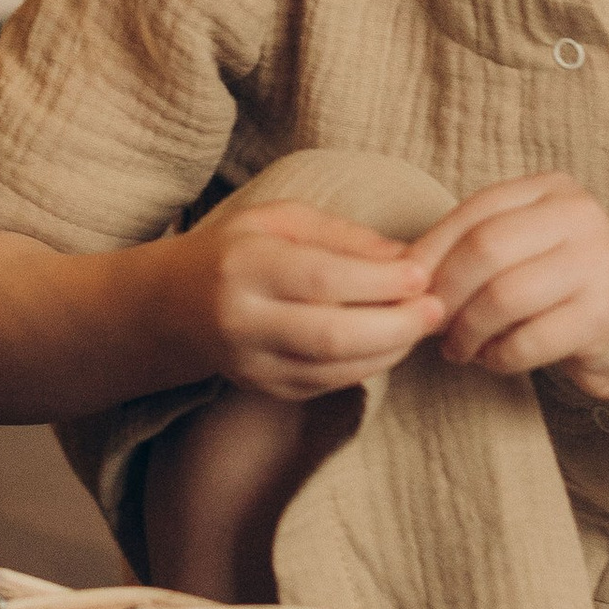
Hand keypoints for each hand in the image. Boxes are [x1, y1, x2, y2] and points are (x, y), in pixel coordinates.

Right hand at [166, 194, 447, 402]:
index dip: (379, 280)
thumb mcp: (280, 220)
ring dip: (389, 350)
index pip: (322, 280)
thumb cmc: (237, 250)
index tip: (420, 273)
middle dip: (395, 325)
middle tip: (436, 309)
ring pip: (334, 368)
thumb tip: (403, 256)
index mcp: (245, 267)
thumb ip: (342, 235)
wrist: (173, 306)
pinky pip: (328, 385)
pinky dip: (368, 367)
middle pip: (332, 335)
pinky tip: (390, 344)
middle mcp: (243, 321)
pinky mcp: (266, 389)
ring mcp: (252, 363)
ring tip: (420, 325)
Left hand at [410, 175, 608, 395]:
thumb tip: (397, 270)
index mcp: (553, 189)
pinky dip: (498, 357)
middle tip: (431, 327)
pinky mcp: (605, 315)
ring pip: (502, 297)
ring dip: (468, 332)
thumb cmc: (561, 293)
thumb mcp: (522, 253)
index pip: (474, 212)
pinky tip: (494, 360)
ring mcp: (598, 263)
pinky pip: (527, 340)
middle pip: (484, 250)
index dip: (430, 254)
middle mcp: (580, 215)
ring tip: (460, 349)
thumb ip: (470, 249)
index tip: (408, 291)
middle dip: (446, 295)